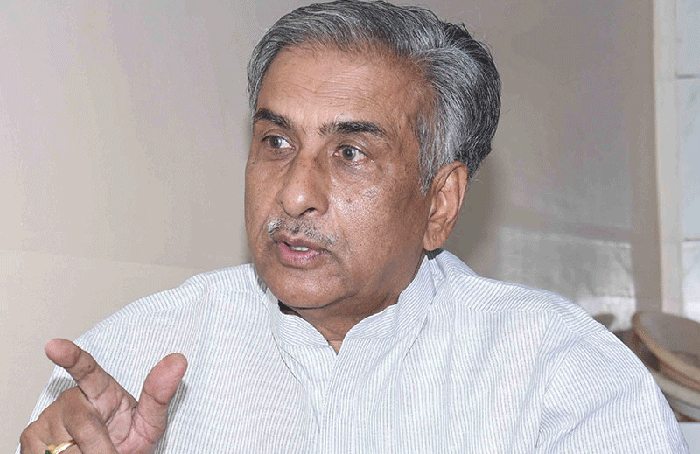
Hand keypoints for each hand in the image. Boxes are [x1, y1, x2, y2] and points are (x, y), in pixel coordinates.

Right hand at [20, 339, 186, 453]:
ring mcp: (49, 417)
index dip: (70, 356)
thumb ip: (160, 394)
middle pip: (84, 425)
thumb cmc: (128, 438)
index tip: (54, 346)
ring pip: (64, 446)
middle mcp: (72, 398)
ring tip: (92, 453)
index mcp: (101, 389)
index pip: (86, 368)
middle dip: (101, 449)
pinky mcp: (30, 437)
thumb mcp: (150, 421)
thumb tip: (178, 361)